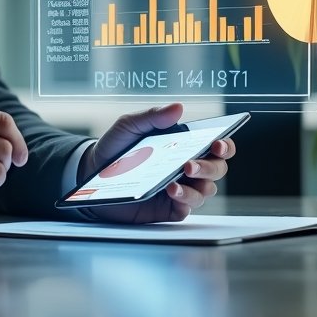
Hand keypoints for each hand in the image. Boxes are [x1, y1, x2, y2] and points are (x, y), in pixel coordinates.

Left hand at [77, 103, 235, 224]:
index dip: (224, 146)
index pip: (216, 147)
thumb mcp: (130, 126)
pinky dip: (183, 200)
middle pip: (216, 170)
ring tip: (174, 182)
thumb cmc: (115, 147)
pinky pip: (186, 208)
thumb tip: (178, 108)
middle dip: (209, 167)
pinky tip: (171, 192)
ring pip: (205, 191)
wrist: (92, 173)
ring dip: (195, 187)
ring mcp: (181, 189)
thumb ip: (153, 117)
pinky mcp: (169, 208)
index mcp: (184, 146)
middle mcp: (187, 168)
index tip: (217, 144)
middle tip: (190, 164)